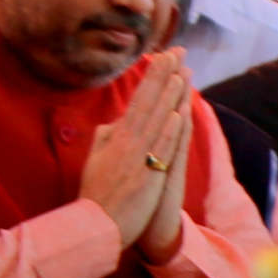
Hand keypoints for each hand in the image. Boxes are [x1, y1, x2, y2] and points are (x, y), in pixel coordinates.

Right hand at [79, 55, 191, 256]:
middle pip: (148, 102)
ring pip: (156, 122)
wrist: (96, 226)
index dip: (152, 77)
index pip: (138, 99)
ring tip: (182, 73)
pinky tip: (177, 115)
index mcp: (117, 137)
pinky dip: (167, 132)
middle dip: (164, 75)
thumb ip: (105, 139)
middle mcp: (127, 143)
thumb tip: (114, 122)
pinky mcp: (146, 176)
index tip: (164, 56)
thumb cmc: (97, 195)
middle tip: (178, 51)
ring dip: (169, 96)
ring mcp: (137, 159)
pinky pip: (158, 150)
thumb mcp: (96, 160)